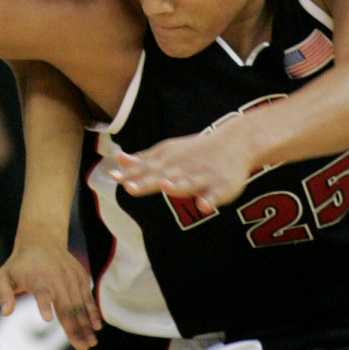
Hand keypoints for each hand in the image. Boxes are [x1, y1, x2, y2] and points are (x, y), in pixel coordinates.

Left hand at [0, 239, 99, 349]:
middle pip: (66, 305)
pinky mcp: (81, 278)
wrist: (42, 240)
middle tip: (82, 347)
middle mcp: (57, 278)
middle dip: (74, 327)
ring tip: (90, 343)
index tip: (47, 318)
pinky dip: (93, 312)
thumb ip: (2, 293)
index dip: (44, 304)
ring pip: (79, 305)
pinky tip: (97, 327)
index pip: (41, 292)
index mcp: (37, 278)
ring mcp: (71, 278)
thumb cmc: (19, 264)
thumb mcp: (3, 275)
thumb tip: (6, 312)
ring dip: (86, 325)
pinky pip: (88, 298)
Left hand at [111, 126, 254, 214]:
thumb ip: (143, 161)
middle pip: (163, 176)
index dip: (131, 174)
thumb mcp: (168, 153)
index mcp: (169, 161)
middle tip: (129, 187)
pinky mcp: (222, 187)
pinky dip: (209, 201)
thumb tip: (117, 160)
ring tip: (166, 188)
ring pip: (188, 183)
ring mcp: (202, 176)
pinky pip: (215, 195)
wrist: (235, 142)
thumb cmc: (194, 152)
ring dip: (177, 186)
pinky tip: (202, 206)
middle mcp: (183, 168)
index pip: (146, 169)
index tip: (113, 177)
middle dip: (147, 182)